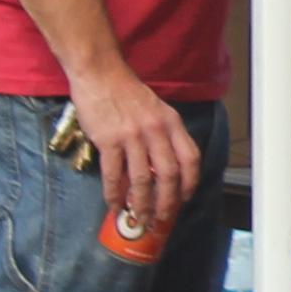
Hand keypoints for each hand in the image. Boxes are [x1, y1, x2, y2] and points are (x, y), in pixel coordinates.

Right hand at [68, 62, 200, 241]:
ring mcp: (132, 136)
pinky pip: (114, 175)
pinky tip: (114, 205)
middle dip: (167, 202)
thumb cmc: (127, 92)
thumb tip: (164, 168)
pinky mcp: (108, 141)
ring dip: (142, 204)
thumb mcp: (157, 109)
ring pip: (142, 180)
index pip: (190, 157)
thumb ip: (164, 134)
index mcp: (171, 122)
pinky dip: (114, 194)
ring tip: (139, 218)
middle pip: (169, 175)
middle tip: (162, 217)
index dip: (190, 182)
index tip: (185, 198)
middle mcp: (156, 130)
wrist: (100, 73)